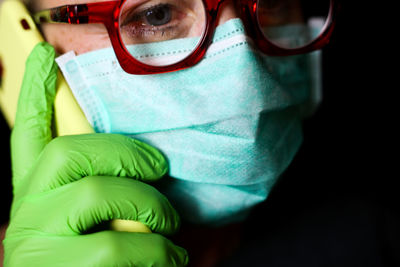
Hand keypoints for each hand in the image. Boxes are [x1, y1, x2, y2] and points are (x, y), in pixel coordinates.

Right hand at [3, 42, 187, 265]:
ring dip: (150, 208)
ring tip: (170, 228)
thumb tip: (141, 161)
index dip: (34, 95)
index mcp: (35, 199)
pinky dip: (158, 252)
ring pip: (98, 195)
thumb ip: (99, 191)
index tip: (45, 57)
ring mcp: (38, 246)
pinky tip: (169, 260)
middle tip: (159, 169)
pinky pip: (119, 248)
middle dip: (126, 154)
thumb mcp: (89, 227)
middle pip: (68, 152)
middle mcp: (28, 216)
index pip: (26, 135)